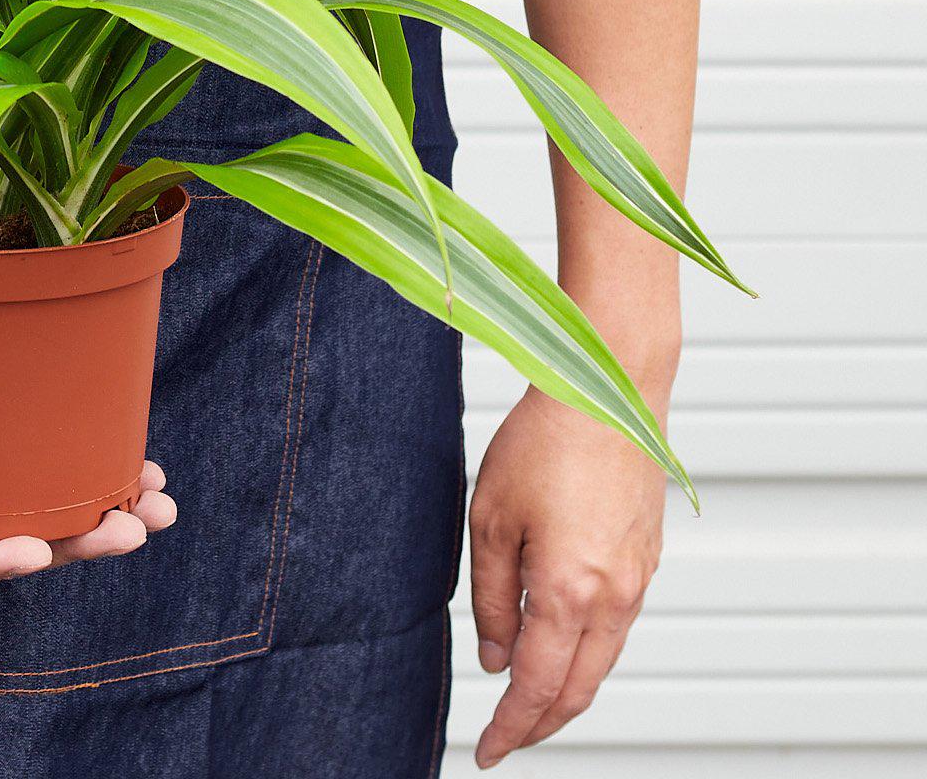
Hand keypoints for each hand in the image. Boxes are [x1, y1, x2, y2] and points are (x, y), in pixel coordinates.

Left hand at [468, 388, 667, 767]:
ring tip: (525, 700)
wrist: (606, 388)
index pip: (539, 689)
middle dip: (541, 724)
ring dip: (565, 689)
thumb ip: (491, 597)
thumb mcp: (490, 517)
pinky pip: (617, 626)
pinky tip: (559, 642)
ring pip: (602, 661)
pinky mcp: (646, 558)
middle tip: (505, 739)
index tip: (486, 753)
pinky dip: (586, 650)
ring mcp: (638, 579)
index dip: (511, 728)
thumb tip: (497, 660)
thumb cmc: (543, 442)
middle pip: (578, 689)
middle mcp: (614, 597)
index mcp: (570, 592)